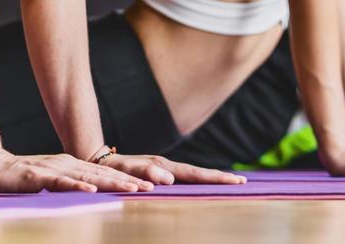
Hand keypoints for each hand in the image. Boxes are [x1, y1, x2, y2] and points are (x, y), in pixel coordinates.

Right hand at [0, 148, 154, 192]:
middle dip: (129, 180)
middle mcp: (66, 164)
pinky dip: (76, 185)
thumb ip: (72, 183)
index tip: (152, 186)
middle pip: (102, 173)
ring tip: (132, 189)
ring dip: (111, 183)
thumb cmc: (21, 177)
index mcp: (71, 165)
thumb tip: (95, 191)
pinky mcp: (36, 176)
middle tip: (153, 187)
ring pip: (87, 176)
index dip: (128, 178)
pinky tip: (90, 190)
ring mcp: (52, 168)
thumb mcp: (52, 179)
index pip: (105, 172)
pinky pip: (59, 181)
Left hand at [97, 152, 245, 185]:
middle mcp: (168, 166)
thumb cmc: (115, 169)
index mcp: (164, 166)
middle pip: (199, 172)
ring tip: (232, 181)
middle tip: (243, 181)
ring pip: (194, 173)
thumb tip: (170, 179)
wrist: (101, 162)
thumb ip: (147, 172)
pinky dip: (200, 178)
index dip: (215, 178)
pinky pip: (185, 176)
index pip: (195, 173)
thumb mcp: (129, 171)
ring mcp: (165, 168)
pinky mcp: (161, 171)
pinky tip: (208, 182)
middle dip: (220, 177)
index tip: (236, 180)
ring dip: (213, 177)